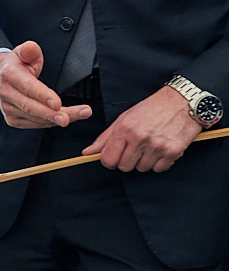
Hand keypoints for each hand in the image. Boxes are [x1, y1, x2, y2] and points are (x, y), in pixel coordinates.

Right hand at [0, 41, 92, 128]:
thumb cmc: (15, 66)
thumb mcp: (22, 52)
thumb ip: (30, 50)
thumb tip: (31, 48)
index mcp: (10, 75)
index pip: (28, 87)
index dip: (43, 96)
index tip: (58, 103)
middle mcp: (6, 93)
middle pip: (31, 106)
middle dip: (51, 114)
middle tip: (69, 118)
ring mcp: (7, 108)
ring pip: (35, 117)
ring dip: (56, 119)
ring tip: (79, 114)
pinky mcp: (12, 119)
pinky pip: (34, 124)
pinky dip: (50, 122)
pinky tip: (64, 117)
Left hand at [83, 86, 202, 171]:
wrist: (182, 101)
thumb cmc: (152, 108)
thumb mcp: (124, 118)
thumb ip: (105, 138)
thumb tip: (88, 152)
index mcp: (125, 129)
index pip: (108, 159)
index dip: (109, 161)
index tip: (115, 156)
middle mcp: (140, 138)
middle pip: (124, 167)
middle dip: (127, 161)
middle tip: (134, 149)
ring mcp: (157, 146)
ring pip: (142, 168)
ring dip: (144, 161)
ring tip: (149, 146)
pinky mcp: (173, 152)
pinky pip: (159, 169)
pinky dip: (159, 163)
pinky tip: (161, 149)